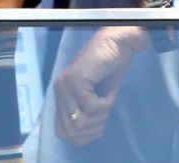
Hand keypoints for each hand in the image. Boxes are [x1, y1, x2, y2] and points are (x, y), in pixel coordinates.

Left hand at [53, 25, 144, 145]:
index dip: (83, 136)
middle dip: (93, 127)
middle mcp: (59, 91)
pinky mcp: (76, 81)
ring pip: (80, 122)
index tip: (100, 126)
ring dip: (100, 116)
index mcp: (62, 95)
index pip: (62, 131)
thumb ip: (86, 111)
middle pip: (70, 131)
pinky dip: (107, 103)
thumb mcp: (98, 95)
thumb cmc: (112, 65)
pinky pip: (92, 107)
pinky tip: (110, 91)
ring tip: (108, 101)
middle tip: (106, 114)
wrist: (120, 42)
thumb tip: (83, 134)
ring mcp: (65, 86)